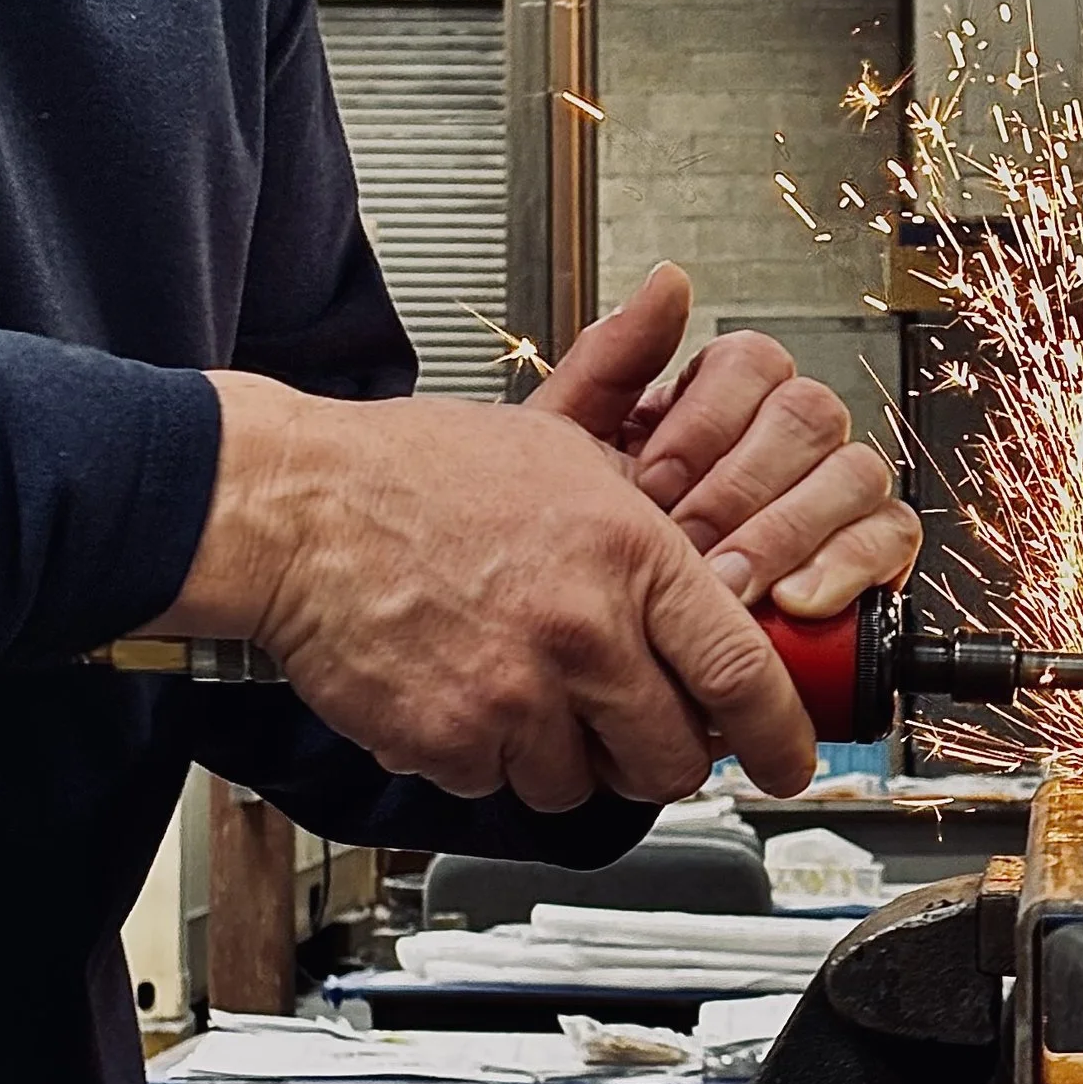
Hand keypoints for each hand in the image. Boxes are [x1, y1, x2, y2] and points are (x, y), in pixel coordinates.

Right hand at [152, 375, 817, 811]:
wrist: (294, 512)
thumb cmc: (413, 476)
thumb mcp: (548, 428)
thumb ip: (628, 389)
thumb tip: (672, 296)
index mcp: (630, 554)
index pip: (741, 670)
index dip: (778, 735)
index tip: (788, 761)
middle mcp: (584, 629)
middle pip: (671, 755)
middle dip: (659, 757)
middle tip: (632, 730)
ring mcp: (518, 693)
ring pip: (584, 784)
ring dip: (565, 759)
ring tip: (527, 696)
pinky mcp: (453, 739)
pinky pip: (499, 787)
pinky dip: (486, 761)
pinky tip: (464, 698)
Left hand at [535, 263, 920, 616]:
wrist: (612, 625)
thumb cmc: (593, 537)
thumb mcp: (573, 450)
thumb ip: (612, 359)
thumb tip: (669, 280)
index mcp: (725, 397)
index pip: (754, 360)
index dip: (706, 424)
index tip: (654, 485)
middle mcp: (790, 433)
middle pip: (810, 412)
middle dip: (741, 489)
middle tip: (689, 544)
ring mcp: (838, 487)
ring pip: (855, 470)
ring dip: (788, 532)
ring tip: (732, 585)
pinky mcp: (872, 547)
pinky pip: (891, 534)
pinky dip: (847, 566)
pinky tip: (794, 601)